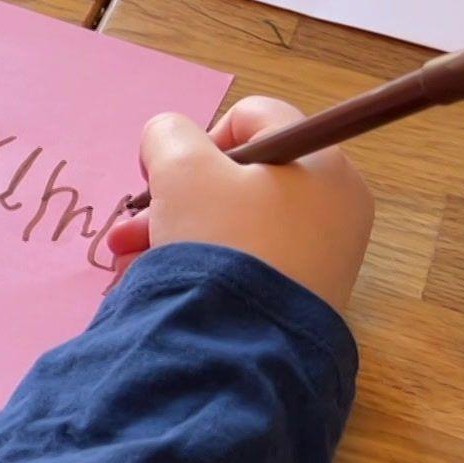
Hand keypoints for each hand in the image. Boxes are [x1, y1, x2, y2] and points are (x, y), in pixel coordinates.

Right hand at [105, 96, 373, 309]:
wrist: (245, 345)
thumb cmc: (220, 240)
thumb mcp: (181, 169)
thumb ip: (168, 134)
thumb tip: (168, 140)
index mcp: (321, 162)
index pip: (255, 118)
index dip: (201, 138)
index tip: (169, 173)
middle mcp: (335, 204)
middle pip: (242, 176)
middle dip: (177, 194)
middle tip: (135, 221)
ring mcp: (324, 254)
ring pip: (237, 220)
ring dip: (178, 228)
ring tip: (128, 258)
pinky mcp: (304, 294)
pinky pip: (248, 259)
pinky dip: (204, 261)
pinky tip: (158, 279)